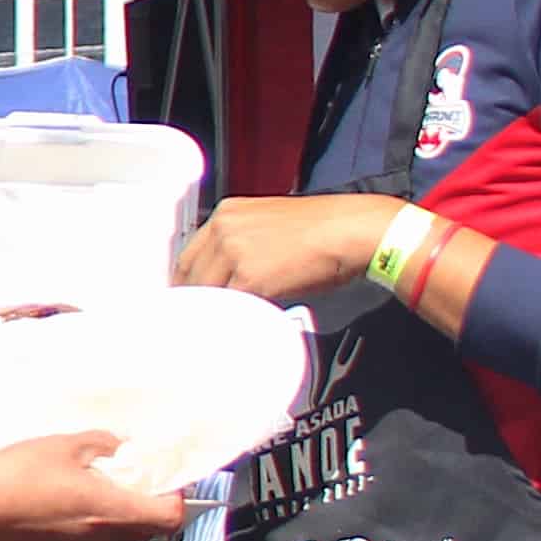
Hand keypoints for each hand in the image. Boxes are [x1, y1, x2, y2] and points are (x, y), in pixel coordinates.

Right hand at [0, 429, 198, 540]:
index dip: (176, 497)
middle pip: (148, 529)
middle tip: (133, 476)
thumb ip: (100, 443)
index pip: (170, 517)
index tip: (166, 478)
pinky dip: (92, 519)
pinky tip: (66, 495)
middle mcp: (101, 537)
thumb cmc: (14, 479)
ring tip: (95, 482)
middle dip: (148, 503)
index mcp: (112, 511)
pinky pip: (90, 536)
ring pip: (119, 534)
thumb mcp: (65, 446)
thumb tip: (115, 445)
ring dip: (118, 511)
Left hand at [181, 193, 400, 303]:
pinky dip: (229, 317)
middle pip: (190, 275)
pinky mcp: (251, 277)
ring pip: (206, 292)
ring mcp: (234, 252)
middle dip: (192, 299)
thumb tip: (231, 272)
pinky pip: (228, 305)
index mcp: (227, 213)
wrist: (353, 230)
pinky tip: (232, 327)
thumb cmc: (326, 229)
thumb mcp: (272, 224)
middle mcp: (224, 229)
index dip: (186, 280)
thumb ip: (244, 243)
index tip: (187, 295)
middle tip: (198, 316)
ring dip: (209, 311)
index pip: (188, 253)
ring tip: (215, 325)